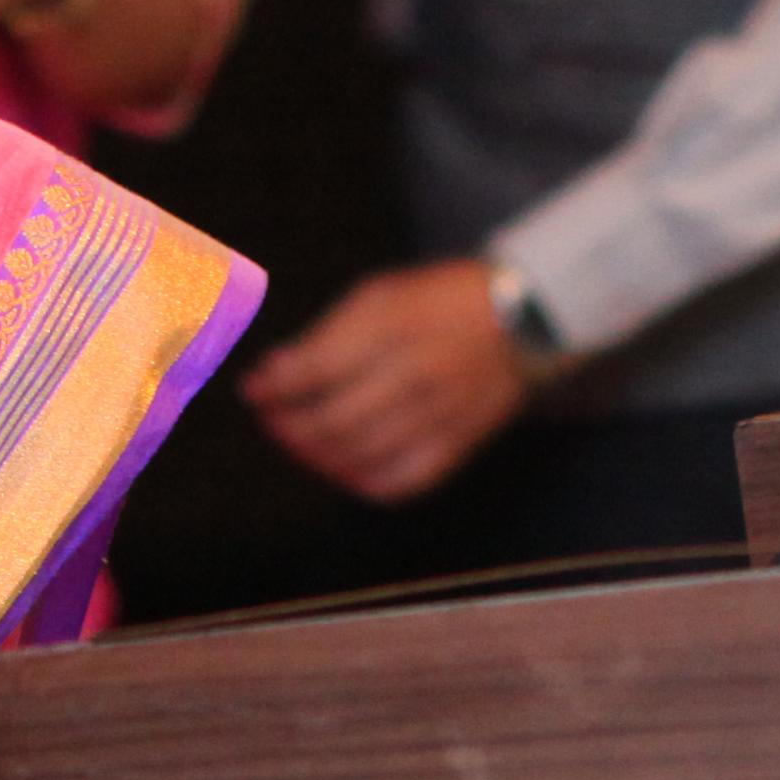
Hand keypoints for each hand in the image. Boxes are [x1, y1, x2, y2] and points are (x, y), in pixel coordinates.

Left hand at [242, 260, 529, 504]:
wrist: (525, 318)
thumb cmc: (441, 299)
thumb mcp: (380, 295)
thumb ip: (326, 336)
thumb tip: (273, 373)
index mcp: (393, 328)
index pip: (315, 371)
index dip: (274, 388)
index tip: (253, 389)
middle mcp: (415, 375)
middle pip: (331, 422)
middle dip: (288, 426)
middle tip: (272, 420)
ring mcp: (438, 416)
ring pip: (360, 457)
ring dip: (316, 456)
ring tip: (300, 443)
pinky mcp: (457, 445)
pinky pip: (401, 483)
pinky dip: (363, 483)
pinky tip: (344, 469)